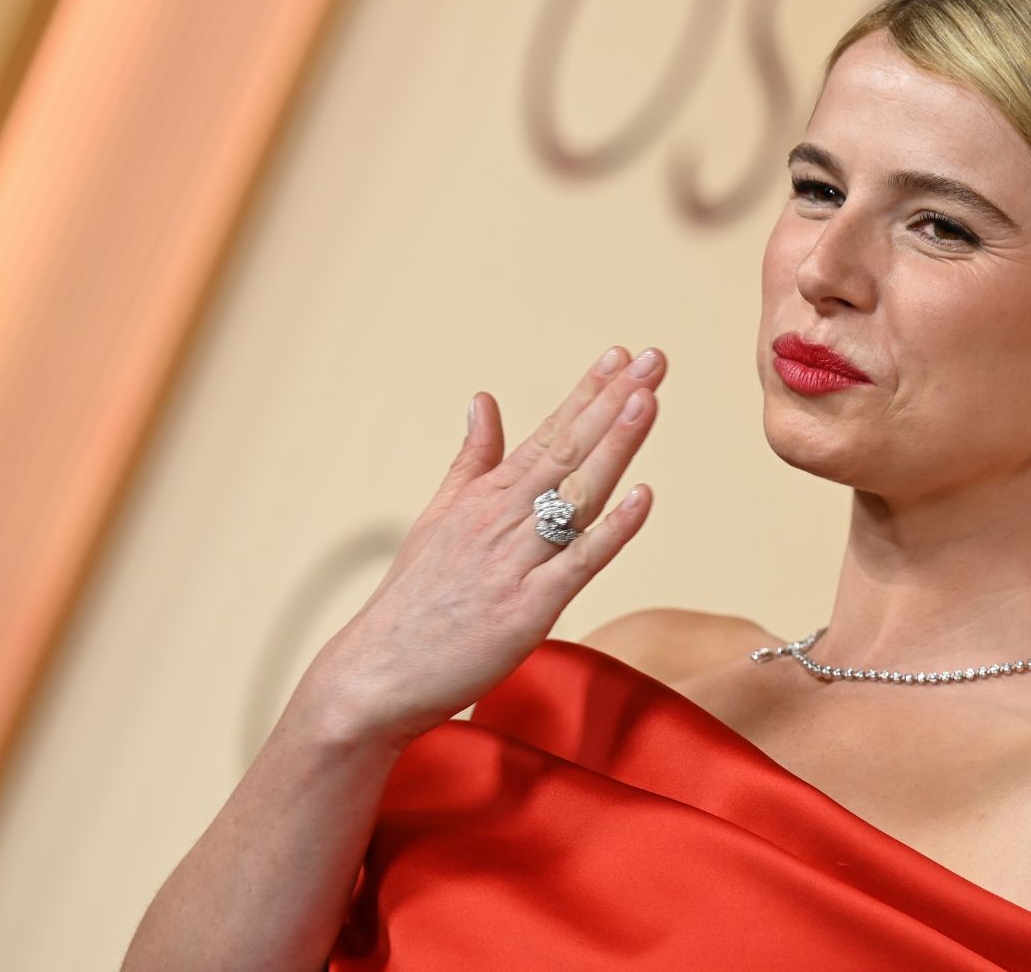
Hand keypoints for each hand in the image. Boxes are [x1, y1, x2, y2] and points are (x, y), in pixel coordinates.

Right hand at [288, 345, 665, 751]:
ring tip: (648, 398)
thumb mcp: (439, 517)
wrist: (374, 675)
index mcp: (485, 497)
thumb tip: (484, 400)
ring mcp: (515, 562)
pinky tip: (643, 496)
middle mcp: (501, 519)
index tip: (623, 354)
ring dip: (614, 445)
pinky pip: (577, 562)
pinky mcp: (526, 609)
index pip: (547, 433)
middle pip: (568, 450)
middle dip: (614, 401)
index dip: (588, 393)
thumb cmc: (413, 602)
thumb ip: (472, 460)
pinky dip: (611, 529)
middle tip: (655, 358)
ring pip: (576, 494)